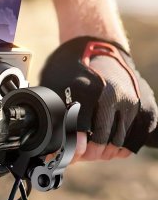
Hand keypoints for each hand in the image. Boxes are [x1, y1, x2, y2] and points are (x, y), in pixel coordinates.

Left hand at [40, 37, 157, 161]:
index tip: (71, 150)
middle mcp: (112, 95)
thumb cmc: (72, 66)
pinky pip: (138, 136)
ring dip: (106, 150)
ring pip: (119, 141)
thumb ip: (55, 113)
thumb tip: (52, 145)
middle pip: (101, 140)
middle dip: (90, 152)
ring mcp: (132, 100)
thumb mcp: (54, 84)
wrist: (97, 45)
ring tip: (96, 148)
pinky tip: (115, 145)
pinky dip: (126, 146)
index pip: (80, 131)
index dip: (73, 146)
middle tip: (83, 153)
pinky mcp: (146, 104)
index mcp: (87, 89)